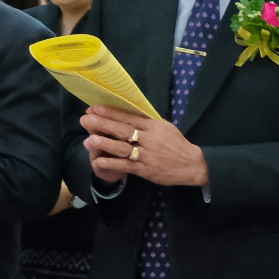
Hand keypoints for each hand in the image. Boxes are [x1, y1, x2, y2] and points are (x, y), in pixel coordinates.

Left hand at [81, 106, 207, 187]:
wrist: (192, 165)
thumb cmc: (176, 144)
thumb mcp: (165, 128)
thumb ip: (147, 122)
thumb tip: (126, 113)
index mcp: (154, 126)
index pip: (130, 117)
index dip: (112, 113)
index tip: (95, 108)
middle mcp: (150, 139)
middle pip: (124, 131)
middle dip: (103, 125)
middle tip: (85, 119)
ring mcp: (147, 155)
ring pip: (123, 148)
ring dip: (106, 144)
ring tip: (89, 139)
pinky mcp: (145, 170)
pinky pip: (126, 166)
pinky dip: (113, 164)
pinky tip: (98, 161)